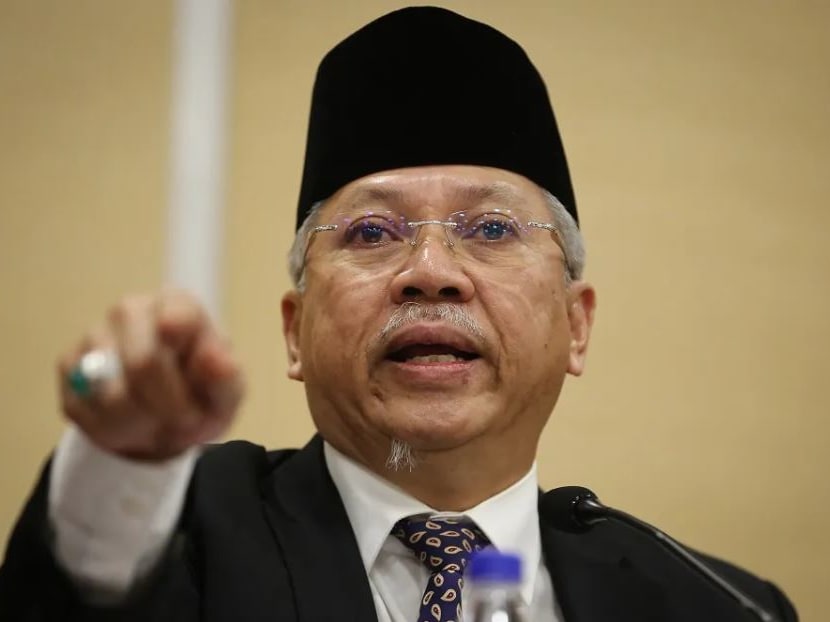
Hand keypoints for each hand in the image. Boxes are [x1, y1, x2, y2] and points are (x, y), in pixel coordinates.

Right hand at [58, 290, 243, 460]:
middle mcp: (131, 310)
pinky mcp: (69, 367)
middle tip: (187, 420)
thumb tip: (217, 360)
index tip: (191, 364)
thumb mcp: (227, 391)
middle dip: (171, 408)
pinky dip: (115, 432)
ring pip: (113, 396)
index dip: (182, 343)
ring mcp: (95, 335)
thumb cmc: (202, 392)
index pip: (177, 317)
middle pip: (143, 364)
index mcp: (178, 304)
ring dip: (144, 424)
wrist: (164, 416)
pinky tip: (132, 423)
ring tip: (160, 422)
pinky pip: (87, 412)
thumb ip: (226, 376)